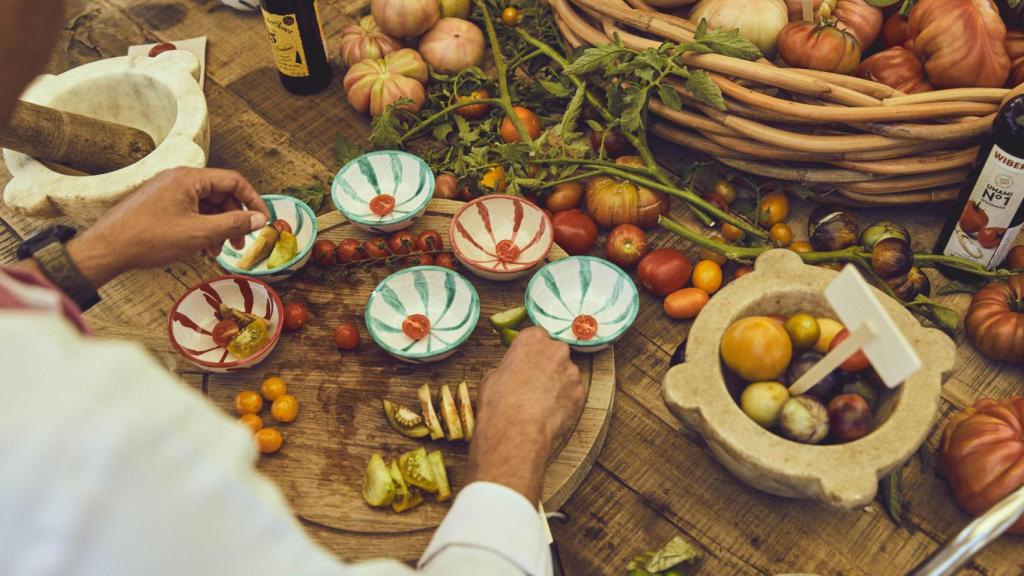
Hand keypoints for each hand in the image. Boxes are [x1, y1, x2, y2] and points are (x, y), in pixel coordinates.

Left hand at [65, 167, 269, 287]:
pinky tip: (201, 246)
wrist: (107, 248)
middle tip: (239, 243)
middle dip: (234, 219)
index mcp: (189, 178)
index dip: (253, 201)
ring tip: (217, 250)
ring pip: (206, 204)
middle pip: (220, 193)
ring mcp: (168, 190)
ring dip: (217, 226)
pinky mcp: (160, 203)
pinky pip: (190, 210)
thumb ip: (233, 224)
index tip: (262, 221)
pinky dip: (201, 227)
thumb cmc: (148, 238)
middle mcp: (179, 178)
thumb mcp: (199, 233)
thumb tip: (259, 219)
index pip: (234, 181)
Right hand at [466, 327, 584, 502]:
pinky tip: (550, 411)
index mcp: (533, 339)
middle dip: (547, 366)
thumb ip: (510, 367)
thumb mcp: (493, 376)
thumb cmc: (500, 403)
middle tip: (533, 383)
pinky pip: (573, 393)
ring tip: (540, 402)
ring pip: (566, 374)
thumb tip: (513, 374)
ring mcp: (572, 371)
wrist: (516, 430)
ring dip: (557, 384)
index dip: (531, 352)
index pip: (536, 336)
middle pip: (555, 353)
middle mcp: (556, 350)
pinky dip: (565, 401)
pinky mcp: (580, 392)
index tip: (527, 361)